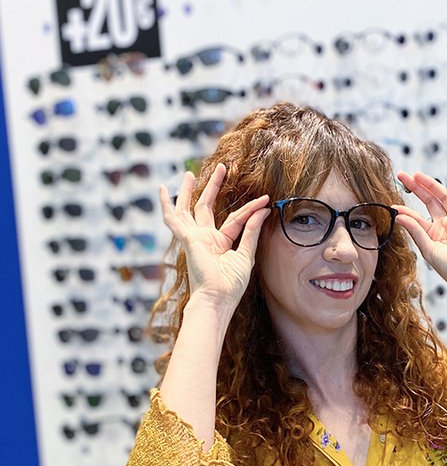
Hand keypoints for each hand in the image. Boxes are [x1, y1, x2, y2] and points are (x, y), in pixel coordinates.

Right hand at [159, 162, 271, 310]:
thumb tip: (263, 211)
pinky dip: (166, 204)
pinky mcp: (186, 238)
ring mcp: (194, 237)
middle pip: (207, 207)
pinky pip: (172, 219)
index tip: (265, 201)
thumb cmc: (231, 284)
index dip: (250, 210)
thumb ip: (252, 231)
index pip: (235, 219)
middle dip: (214, 187)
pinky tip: (161, 190)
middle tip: (222, 167)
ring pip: (189, 208)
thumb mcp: (246, 254)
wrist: (217, 297)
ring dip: (188, 190)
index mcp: (220, 243)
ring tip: (190, 173)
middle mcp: (205, 238)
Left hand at [393, 170, 446, 307]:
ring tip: (417, 174)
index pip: (416, 217)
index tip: (393, 204)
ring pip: (443, 196)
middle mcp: (444, 225)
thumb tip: (398, 215)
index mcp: (432, 235)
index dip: (405, 210)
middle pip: (428, 201)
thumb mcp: (429, 250)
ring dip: (431, 184)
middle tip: (402, 175)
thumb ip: (416, 231)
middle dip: (415, 188)